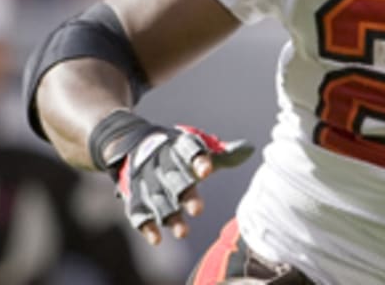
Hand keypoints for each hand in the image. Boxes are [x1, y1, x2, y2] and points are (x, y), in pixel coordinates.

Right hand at [89, 111, 253, 244]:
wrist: (136, 144)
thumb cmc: (179, 151)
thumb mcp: (198, 146)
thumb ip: (223, 153)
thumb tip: (250, 149)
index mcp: (178, 146)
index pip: (189, 150)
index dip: (198, 160)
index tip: (208, 171)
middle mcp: (160, 162)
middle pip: (172, 178)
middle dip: (185, 194)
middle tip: (199, 211)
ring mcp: (145, 179)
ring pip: (156, 198)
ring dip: (169, 216)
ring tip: (183, 233)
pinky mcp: (134, 195)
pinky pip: (137, 211)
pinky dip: (145, 225)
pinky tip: (157, 239)